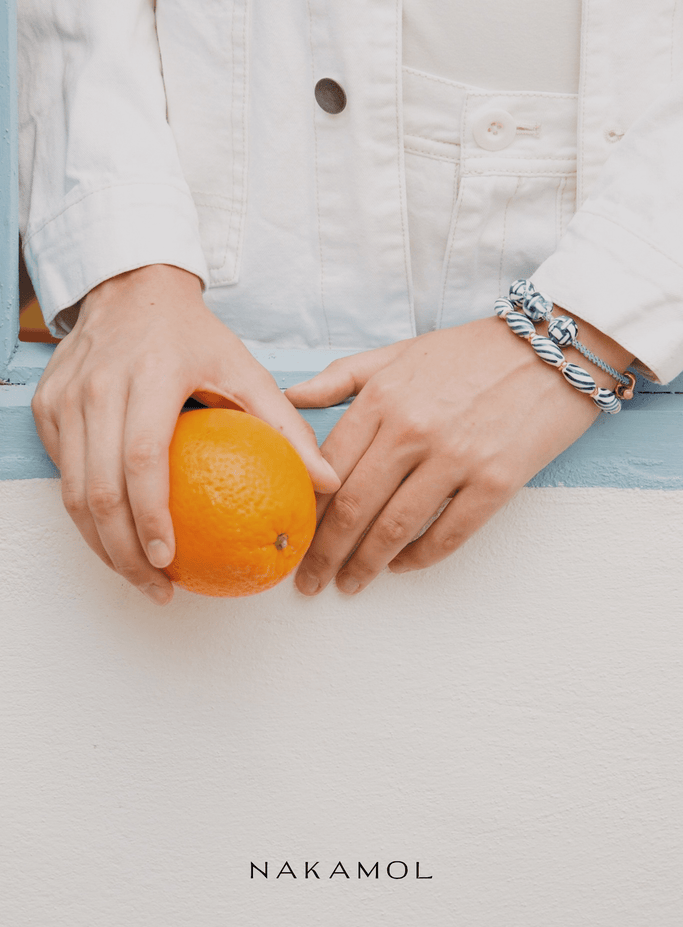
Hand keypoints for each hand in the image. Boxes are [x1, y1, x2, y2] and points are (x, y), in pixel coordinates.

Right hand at [31, 264, 339, 604]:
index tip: (168, 560)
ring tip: (136, 575)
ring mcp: (65, 397)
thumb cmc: (195, 336)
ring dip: (99, 543)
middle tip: (157, 587)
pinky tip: (114, 536)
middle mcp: (99, 386)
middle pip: (97, 488)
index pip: (142, 458)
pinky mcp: (47, 406)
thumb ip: (287, 427)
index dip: (150, 516)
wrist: (133, 287)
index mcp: (150, 376)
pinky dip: (84, 513)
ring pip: (70, 490)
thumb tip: (328, 483)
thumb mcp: (246, 370)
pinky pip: (59, 471)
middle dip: (122, 552)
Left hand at [286, 314, 632, 595]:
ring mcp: (457, 457)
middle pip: (354, 507)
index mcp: (384, 398)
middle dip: (326, 552)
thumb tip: (289, 395)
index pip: (329, 468)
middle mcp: (413, 429)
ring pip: (395, 528)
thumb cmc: (473, 351)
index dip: (308, 511)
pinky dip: (419, 558)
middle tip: (311, 580)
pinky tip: (401, 565)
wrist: (555, 347)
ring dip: (366, 564)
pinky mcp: (498, 481)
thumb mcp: (400, 352)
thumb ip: (342, 375)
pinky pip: (449, 534)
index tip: (295, 533)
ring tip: (350, 583)